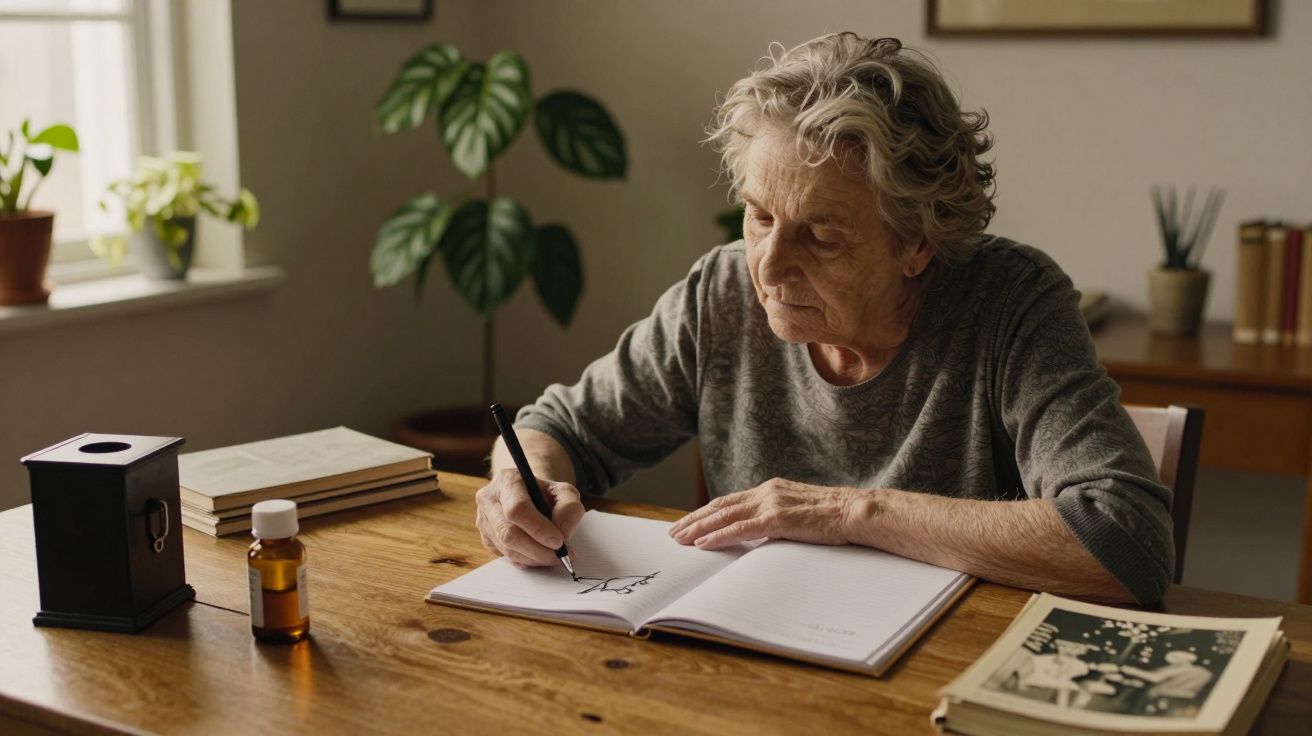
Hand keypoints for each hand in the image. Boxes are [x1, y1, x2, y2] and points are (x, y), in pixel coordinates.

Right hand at [475, 468, 584, 567]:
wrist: (529, 495)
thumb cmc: (546, 493)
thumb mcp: (565, 492)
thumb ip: (569, 508)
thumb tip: (563, 533)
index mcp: (507, 480)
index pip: (517, 508)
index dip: (538, 528)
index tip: (558, 541)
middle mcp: (489, 499)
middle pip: (508, 532)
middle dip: (537, 549)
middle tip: (559, 556)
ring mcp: (484, 520)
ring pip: (507, 548)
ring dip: (535, 557)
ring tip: (554, 556)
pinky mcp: (487, 539)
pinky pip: (507, 556)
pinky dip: (527, 560)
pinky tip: (540, 555)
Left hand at [667, 478, 862, 549]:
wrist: (856, 511)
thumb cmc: (833, 517)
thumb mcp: (798, 513)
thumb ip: (777, 519)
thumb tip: (759, 535)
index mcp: (770, 489)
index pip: (729, 501)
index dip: (706, 512)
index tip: (688, 523)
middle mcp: (766, 492)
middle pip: (720, 506)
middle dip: (694, 520)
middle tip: (673, 533)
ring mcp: (771, 503)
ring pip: (724, 516)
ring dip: (699, 529)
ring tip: (680, 539)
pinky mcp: (778, 519)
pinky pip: (741, 529)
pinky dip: (718, 536)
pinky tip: (703, 544)